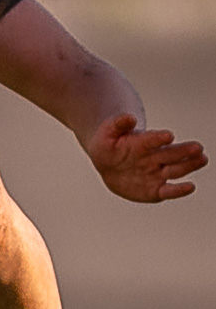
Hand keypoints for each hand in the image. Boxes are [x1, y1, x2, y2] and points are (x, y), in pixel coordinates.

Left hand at [86, 112, 207, 201]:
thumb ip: (118, 124)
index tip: (168, 136)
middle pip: (171, 154)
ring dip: (188, 165)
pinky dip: (179, 190)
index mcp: (142, 142)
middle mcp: (154, 157)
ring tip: (202, 159)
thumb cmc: (109, 145)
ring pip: (175, 170)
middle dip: (184, 151)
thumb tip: (130, 117)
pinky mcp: (156, 190)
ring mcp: (156, 173)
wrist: (108, 165)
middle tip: (198, 147)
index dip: (158, 137)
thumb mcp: (108, 132)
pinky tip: (190, 186)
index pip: (151, 139)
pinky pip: (168, 191)